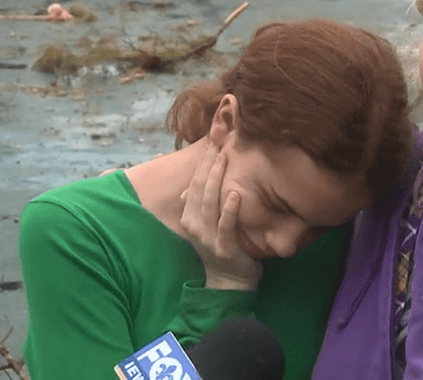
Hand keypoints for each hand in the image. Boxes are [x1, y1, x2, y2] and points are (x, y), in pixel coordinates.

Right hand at [179, 142, 261, 289]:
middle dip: (208, 164)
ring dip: (216, 179)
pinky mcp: (223, 248)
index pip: (194, 183)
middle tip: (218, 142)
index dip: (202, 162)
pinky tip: (236, 194)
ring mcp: (207, 237)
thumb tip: (186, 181)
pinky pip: (225, 226)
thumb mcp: (207, 223)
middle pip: (199, 188)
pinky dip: (230, 209)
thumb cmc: (222, 246)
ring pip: (209, 203)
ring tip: (225, 159)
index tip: (213, 141)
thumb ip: (201, 202)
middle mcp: (194, 225)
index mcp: (189, 216)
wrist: (229, 281)